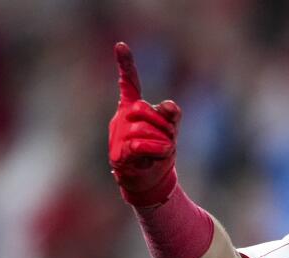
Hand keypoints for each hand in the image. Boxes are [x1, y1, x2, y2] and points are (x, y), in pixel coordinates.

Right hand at [108, 42, 180, 206]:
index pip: (130, 84)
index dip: (125, 65)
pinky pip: (141, 144)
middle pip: (143, 110)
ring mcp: (118, 136)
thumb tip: (169, 105)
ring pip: (144, 129)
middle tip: (167, 139)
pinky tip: (158, 156)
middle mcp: (121, 119)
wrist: (151, 181)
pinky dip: (157, 150)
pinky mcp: (119, 153)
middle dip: (163, 125)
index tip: (120, 45)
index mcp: (132, 109)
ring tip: (162, 152)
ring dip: (162, 142)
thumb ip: (171, 115)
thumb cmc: (159, 152)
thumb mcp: (171, 131)